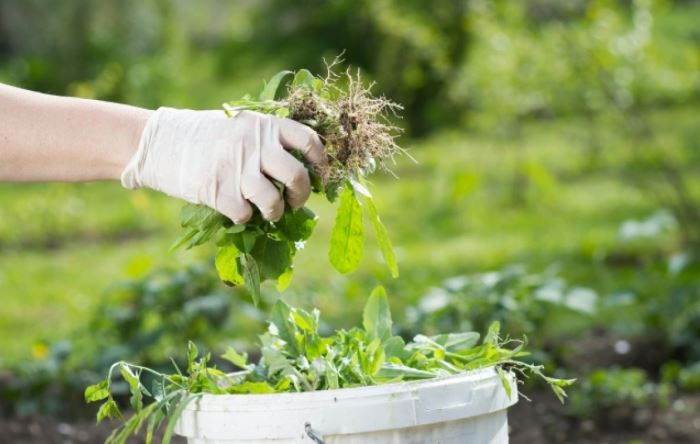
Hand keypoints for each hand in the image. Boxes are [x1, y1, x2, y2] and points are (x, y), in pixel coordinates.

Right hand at [121, 107, 325, 222]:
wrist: (160, 142)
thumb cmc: (204, 136)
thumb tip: (301, 166)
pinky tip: (236, 210)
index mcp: (263, 125)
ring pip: (274, 202)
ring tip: (268, 212)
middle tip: (294, 200)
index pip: (308, 140)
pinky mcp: (218, 192)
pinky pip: (245, 215)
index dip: (321, 159)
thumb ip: (266, 139)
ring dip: (275, 212)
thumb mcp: (239, 124)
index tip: (320, 172)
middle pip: (297, 176)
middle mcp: (255, 145)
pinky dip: (244, 217)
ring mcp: (237, 169)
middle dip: (301, 194)